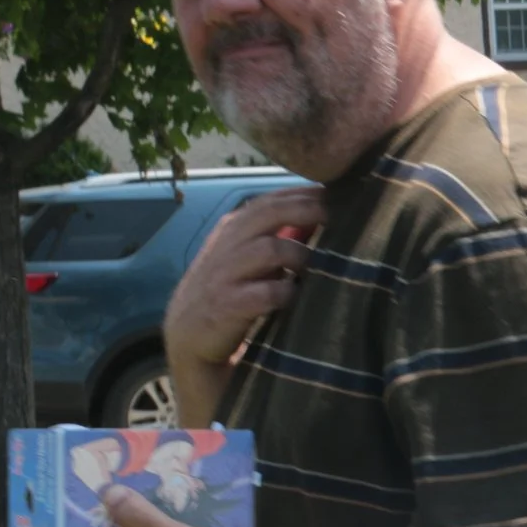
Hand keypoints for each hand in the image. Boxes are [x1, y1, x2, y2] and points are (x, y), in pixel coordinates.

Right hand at [166, 188, 325, 368]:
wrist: (188, 334)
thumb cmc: (229, 288)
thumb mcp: (246, 256)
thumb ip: (277, 234)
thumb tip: (324, 212)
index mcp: (233, 228)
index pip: (270, 200)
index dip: (304, 194)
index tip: (337, 192)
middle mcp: (228, 244)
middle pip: (270, 213)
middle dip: (306, 209)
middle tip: (336, 216)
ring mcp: (225, 273)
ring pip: (271, 249)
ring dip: (300, 256)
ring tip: (316, 268)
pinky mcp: (228, 304)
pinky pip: (268, 292)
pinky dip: (288, 292)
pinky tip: (295, 296)